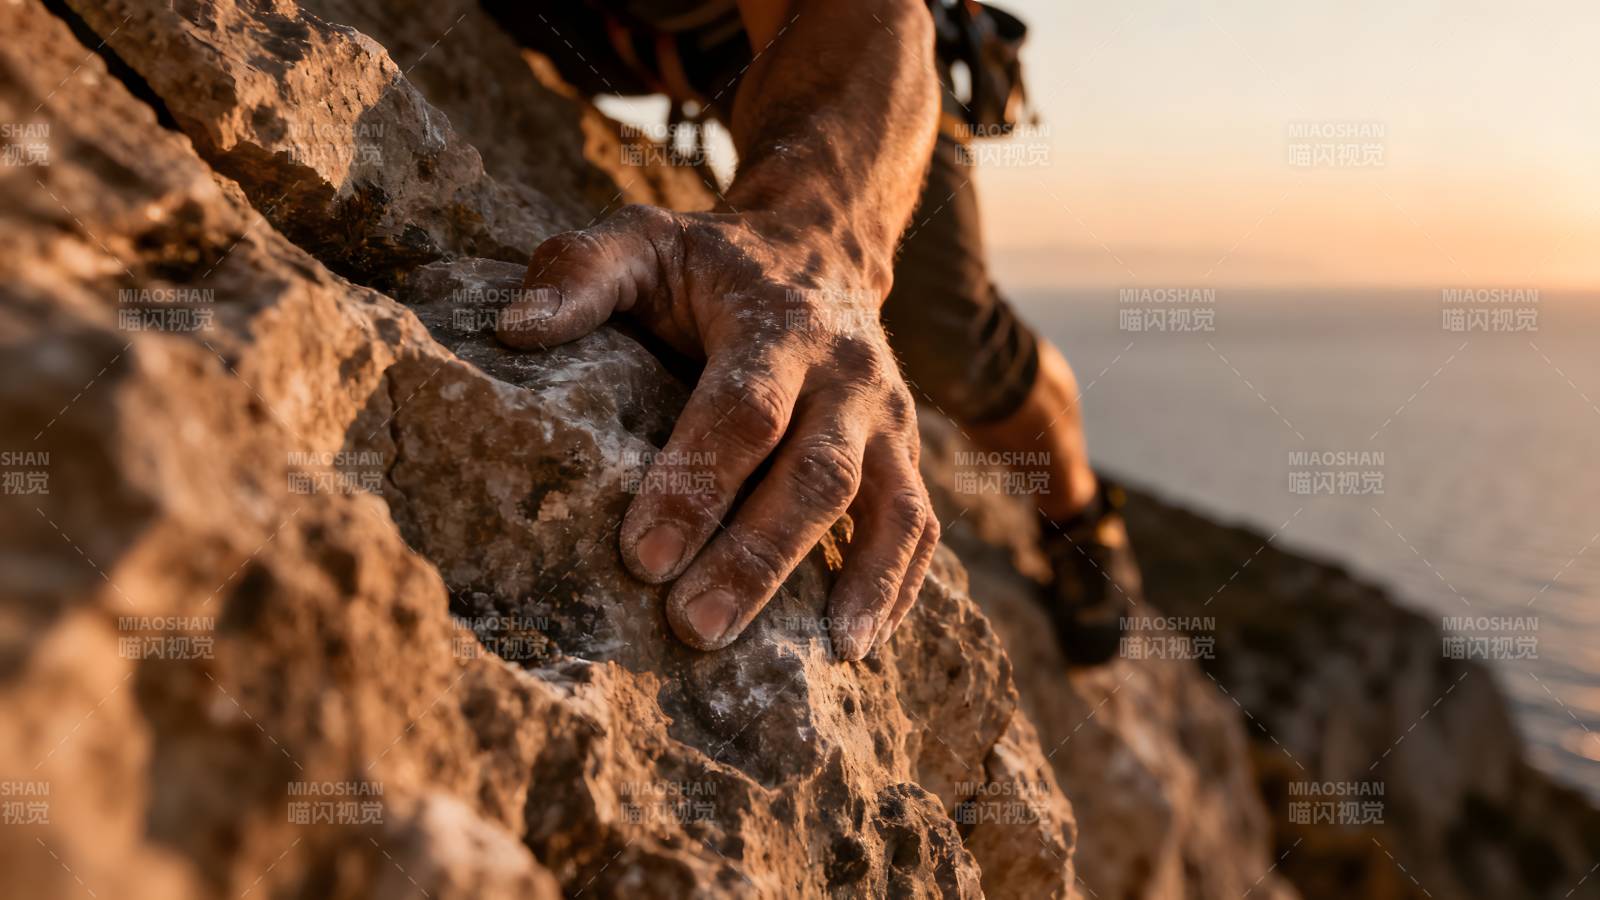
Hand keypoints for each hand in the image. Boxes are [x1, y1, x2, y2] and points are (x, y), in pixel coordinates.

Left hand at [498, 204, 937, 659]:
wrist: (821, 247)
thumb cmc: (711, 262)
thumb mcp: (644, 239)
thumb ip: (582, 272)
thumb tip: (516, 329)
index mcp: (778, 323)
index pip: (743, 411)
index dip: (695, 483)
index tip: (640, 556)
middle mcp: (847, 373)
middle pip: (816, 473)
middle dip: (759, 556)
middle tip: (696, 628)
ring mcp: (888, 417)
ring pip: (887, 507)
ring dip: (858, 583)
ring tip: (825, 657)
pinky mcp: (906, 452)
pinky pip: (917, 525)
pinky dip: (898, 585)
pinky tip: (858, 645)